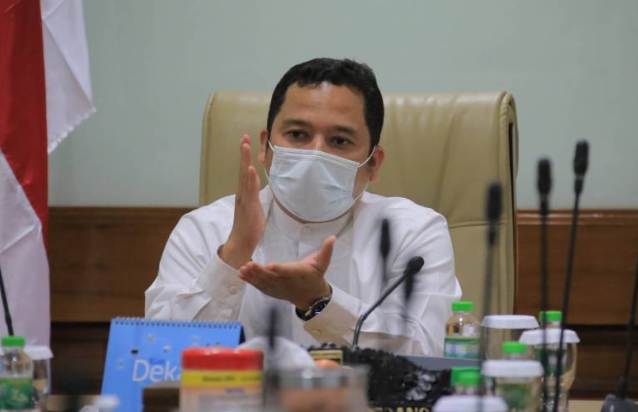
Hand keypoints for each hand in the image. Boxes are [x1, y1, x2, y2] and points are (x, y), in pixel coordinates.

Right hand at [219, 135, 265, 268]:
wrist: (242, 242)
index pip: (246, 170)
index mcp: (244, 192)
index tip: (246, 141)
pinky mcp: (248, 206)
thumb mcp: (255, 206)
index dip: (246, 156)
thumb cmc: (250, 226)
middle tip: (244, 137)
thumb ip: (255, 194)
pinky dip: (250, 178)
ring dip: (245, 160)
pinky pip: (249, 190)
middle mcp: (242, 192)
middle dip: (244, 153)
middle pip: (243, 169)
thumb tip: (257, 184)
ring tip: (245, 146)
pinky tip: (251, 168)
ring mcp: (244, 198)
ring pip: (245, 176)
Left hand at [238, 236, 336, 309]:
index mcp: (299, 274)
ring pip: (264, 283)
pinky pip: (260, 287)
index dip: (279, 269)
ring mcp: (278, 288)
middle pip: (272, 277)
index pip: (288, 271)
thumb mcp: (323, 264)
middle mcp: (287, 282)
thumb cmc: (315, 277)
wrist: (311, 298)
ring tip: (242, 269)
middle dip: (260, 272)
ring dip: (252, 277)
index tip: (270, 266)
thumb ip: (326, 251)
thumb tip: (333, 237)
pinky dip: (250, 282)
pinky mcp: (272, 291)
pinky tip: (240, 275)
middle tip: (248, 265)